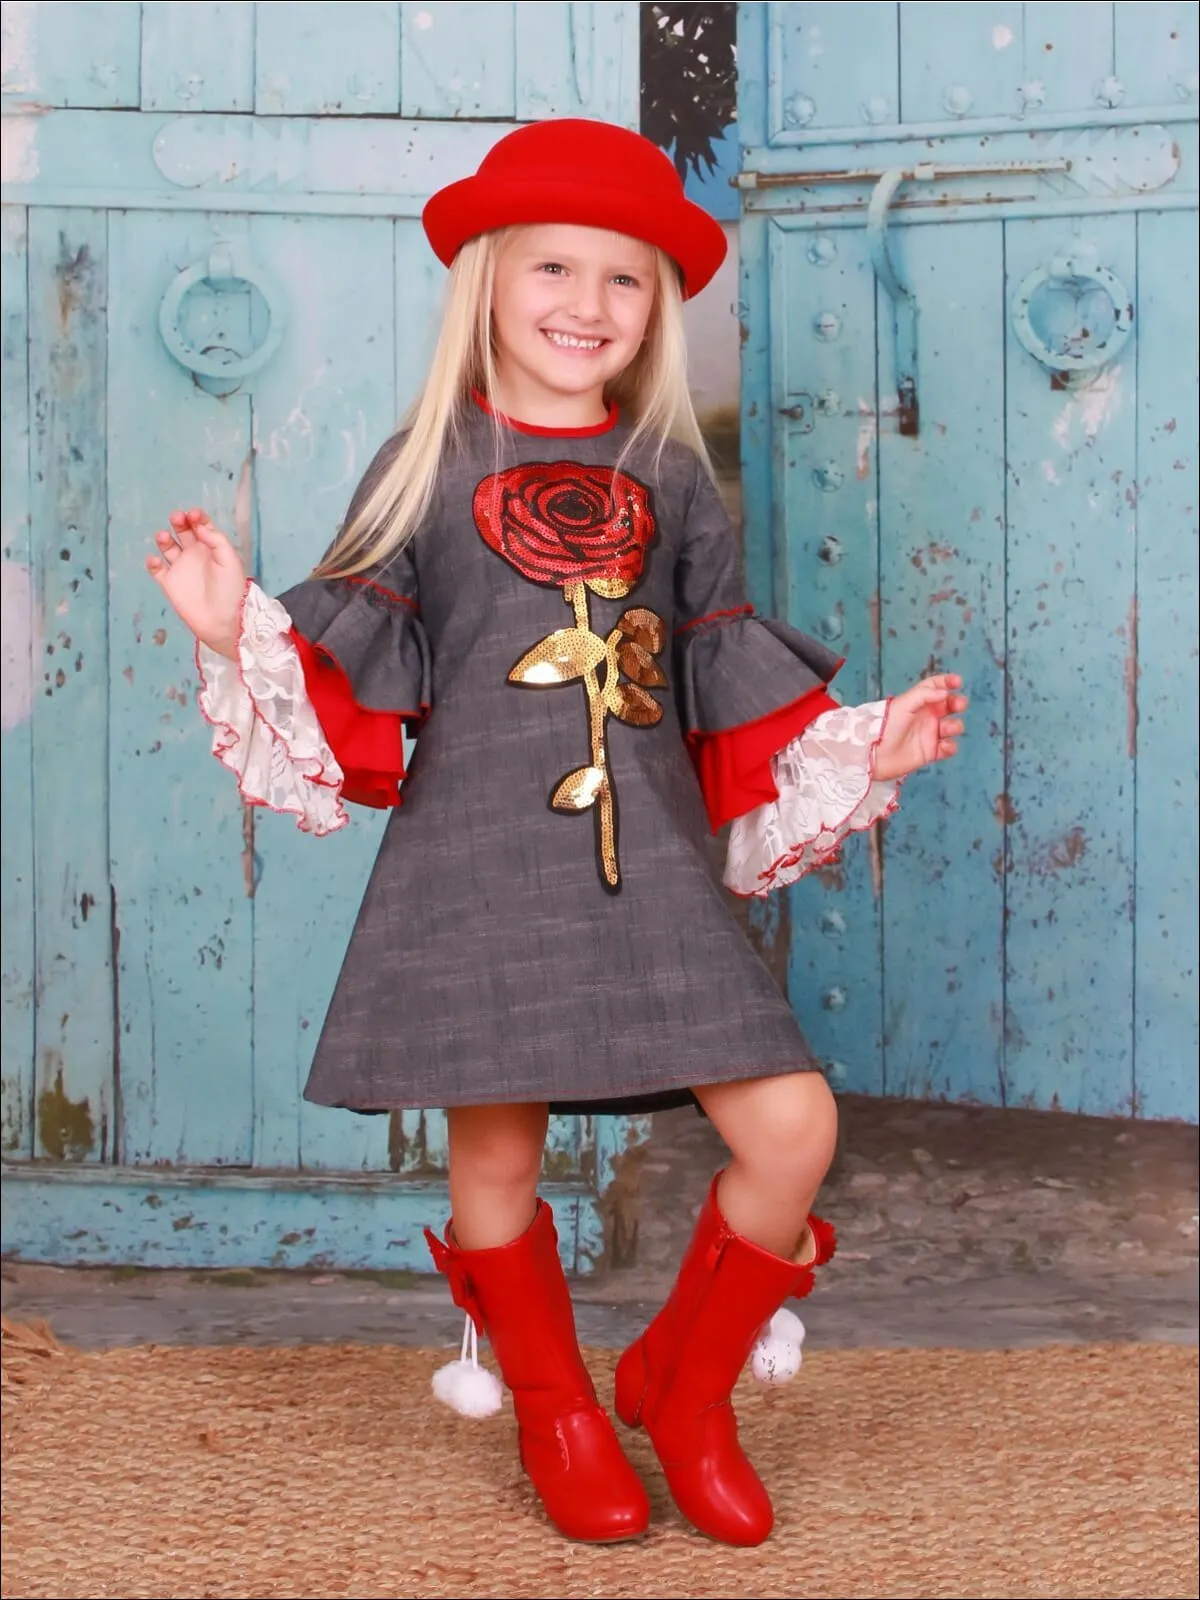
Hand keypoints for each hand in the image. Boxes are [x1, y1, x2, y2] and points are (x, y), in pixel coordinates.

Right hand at [145, 508, 246, 659]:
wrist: (223, 621)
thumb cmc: (232, 591)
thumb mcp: (230, 560)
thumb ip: (216, 540)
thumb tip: (200, 525)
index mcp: (211, 548)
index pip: (201, 526)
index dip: (196, 517)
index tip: (193, 514)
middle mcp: (195, 556)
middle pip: (183, 531)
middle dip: (179, 522)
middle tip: (177, 518)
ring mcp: (181, 569)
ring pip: (167, 547)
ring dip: (164, 539)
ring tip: (165, 537)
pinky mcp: (170, 584)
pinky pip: (156, 570)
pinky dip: (152, 563)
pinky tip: (155, 560)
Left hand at [873, 673, 967, 781]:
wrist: (874, 755)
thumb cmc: (884, 727)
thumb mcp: (902, 705)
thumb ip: (924, 695)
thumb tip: (944, 693)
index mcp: (918, 702)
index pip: (935, 687)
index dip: (947, 682)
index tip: (957, 682)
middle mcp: (925, 716)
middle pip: (949, 705)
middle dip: (957, 702)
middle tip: (958, 705)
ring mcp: (929, 734)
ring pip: (952, 726)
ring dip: (955, 725)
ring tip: (946, 729)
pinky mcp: (930, 752)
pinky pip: (948, 747)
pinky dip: (950, 747)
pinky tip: (942, 746)